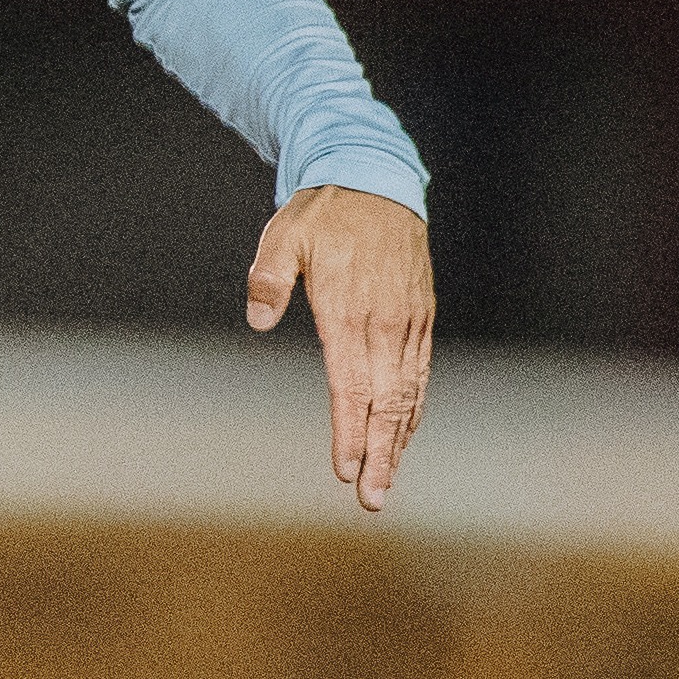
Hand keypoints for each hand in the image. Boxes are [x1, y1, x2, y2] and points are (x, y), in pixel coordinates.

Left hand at [245, 184, 434, 512]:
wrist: (376, 179)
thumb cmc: (322, 213)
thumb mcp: (281, 236)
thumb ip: (268, 279)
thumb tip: (258, 318)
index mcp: (348, 310)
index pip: (350, 385)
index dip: (349, 431)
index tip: (346, 469)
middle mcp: (384, 322)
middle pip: (385, 402)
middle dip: (380, 454)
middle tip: (372, 500)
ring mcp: (407, 321)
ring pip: (408, 393)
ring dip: (399, 441)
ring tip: (389, 481)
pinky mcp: (421, 315)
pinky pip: (421, 371)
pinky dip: (414, 408)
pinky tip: (406, 434)